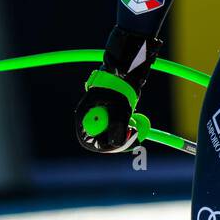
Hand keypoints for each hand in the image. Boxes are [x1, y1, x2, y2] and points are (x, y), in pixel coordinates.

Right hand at [74, 26, 162, 154]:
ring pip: (112, 136)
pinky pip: (119, 129)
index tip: (118, 146)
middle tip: (133, 138)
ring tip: (133, 122)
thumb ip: (117, 126)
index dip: (104, 147)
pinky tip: (133, 119)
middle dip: (117, 142)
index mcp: (86, 116)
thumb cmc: (118, 86)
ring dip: (124, 134)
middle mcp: (92, 119)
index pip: (89, 141)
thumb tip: (116, 144)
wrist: (126, 72)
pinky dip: (127, 128)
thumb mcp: (118, 107)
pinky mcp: (112, 117)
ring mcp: (102, 119)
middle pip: (101, 141)